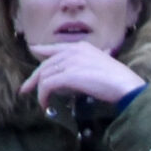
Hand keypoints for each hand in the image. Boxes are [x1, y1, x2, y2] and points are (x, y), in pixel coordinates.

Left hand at [18, 42, 146, 109]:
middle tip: (25, 89)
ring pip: (44, 75)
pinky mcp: (68, 75)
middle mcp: (72, 51)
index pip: (55, 48)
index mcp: (81, 46)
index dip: (41, 51)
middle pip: (45, 64)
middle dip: (34, 78)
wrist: (125, 85)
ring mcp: (70, 62)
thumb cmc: (119, 78)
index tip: (33, 51)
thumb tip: (95, 63)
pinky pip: (47, 85)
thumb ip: (95, 61)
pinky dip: (43, 96)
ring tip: (41, 102)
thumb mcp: (105, 63)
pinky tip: (45, 104)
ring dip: (40, 91)